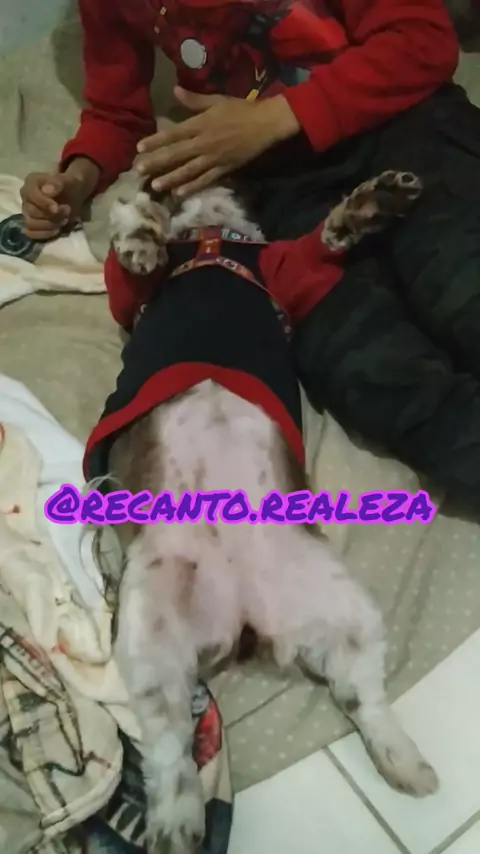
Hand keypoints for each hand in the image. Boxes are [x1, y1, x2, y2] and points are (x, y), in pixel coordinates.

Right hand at [21, 172, 85, 239]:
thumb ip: (58, 183)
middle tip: (67, 211)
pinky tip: (57, 229)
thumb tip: (47, 191)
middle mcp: (25, 197)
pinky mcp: (31, 225)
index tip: (57, 208)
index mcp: (31, 182)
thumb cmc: (68, 187)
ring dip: (50, 225)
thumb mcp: (69, 180)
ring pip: (31, 224)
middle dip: (53, 215)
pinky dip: (45, 234)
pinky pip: (31, 233)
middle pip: (32, 212)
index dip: (44, 203)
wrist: (72, 196)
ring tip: (64, 220)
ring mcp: (27, 212)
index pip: (31, 195)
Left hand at [135, 87, 299, 197]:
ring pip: (188, 171)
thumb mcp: (217, 100)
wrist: (266, 124)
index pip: (173, 134)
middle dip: (156, 162)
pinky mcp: (223, 169)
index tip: (139, 148)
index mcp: (200, 124)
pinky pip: (204, 180)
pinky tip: (179, 193)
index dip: (155, 141)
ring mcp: (213, 159)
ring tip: (154, 186)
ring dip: (170, 178)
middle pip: (176, 155)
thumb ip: (195, 99)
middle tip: (138, 170)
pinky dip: (191, 187)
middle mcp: (204, 143)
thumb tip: (175, 91)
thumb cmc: (241, 109)